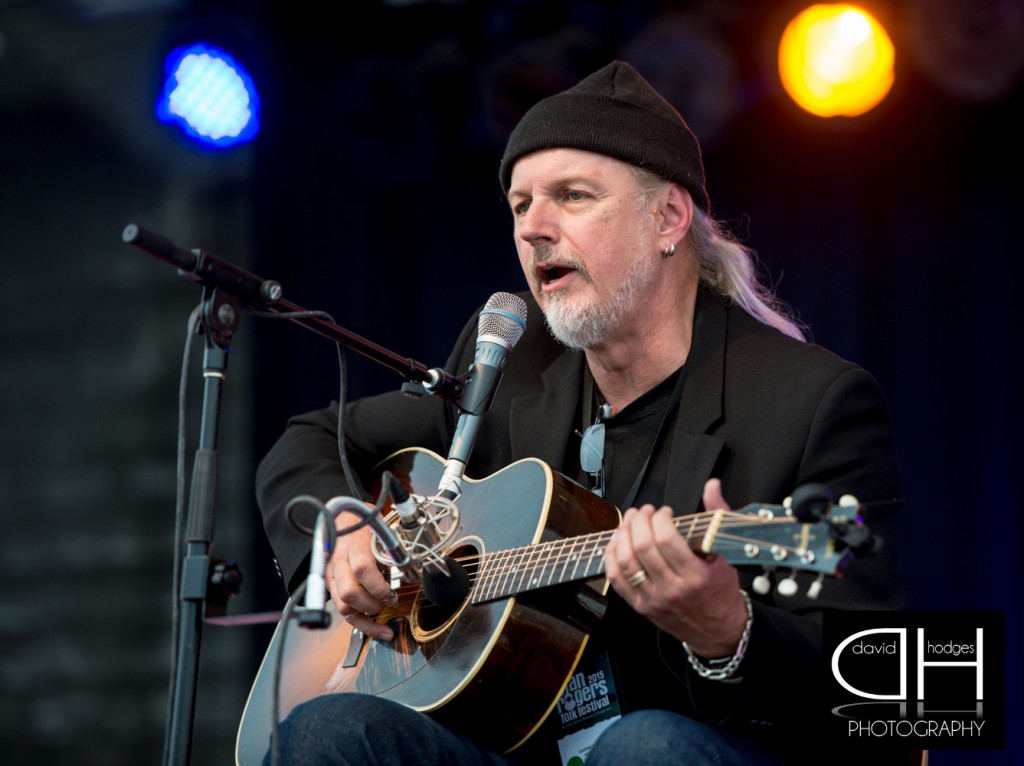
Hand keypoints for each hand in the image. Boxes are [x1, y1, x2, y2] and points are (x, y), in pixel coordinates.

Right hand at [325, 514, 396, 640]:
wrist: (341, 517)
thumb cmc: (364, 523)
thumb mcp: (380, 529)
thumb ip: (392, 547)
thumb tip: (412, 567)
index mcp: (353, 546)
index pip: (362, 569)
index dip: (379, 585)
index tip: (392, 590)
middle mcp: (338, 563)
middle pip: (349, 593)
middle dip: (373, 603)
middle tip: (389, 598)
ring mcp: (331, 577)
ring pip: (343, 607)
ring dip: (367, 614)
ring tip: (383, 610)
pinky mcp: (331, 587)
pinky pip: (343, 612)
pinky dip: (362, 625)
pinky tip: (378, 630)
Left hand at [604, 479, 746, 656]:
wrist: (719, 630)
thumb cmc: (721, 590)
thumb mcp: (727, 553)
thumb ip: (717, 515)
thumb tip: (712, 485)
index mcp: (695, 576)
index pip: (667, 539)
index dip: (660, 518)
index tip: (664, 512)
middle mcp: (672, 589)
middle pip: (642, 547)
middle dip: (639, 520)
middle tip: (644, 511)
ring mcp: (653, 599)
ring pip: (625, 561)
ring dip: (622, 534)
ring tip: (630, 521)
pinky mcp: (640, 606)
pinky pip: (615, 578)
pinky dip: (611, 555)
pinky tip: (618, 541)